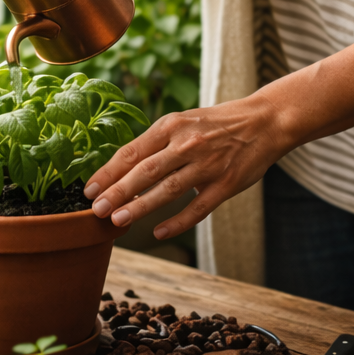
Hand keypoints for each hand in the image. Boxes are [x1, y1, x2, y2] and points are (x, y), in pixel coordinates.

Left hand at [83, 99, 284, 238]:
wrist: (265, 122)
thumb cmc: (216, 124)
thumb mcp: (183, 121)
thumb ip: (156, 142)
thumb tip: (121, 167)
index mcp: (172, 125)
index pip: (132, 151)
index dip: (108, 172)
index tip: (89, 189)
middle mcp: (187, 144)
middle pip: (145, 171)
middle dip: (117, 192)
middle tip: (96, 209)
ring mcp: (207, 165)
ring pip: (167, 190)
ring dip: (140, 207)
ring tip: (117, 221)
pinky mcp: (226, 184)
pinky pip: (198, 208)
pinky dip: (177, 222)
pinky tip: (159, 232)